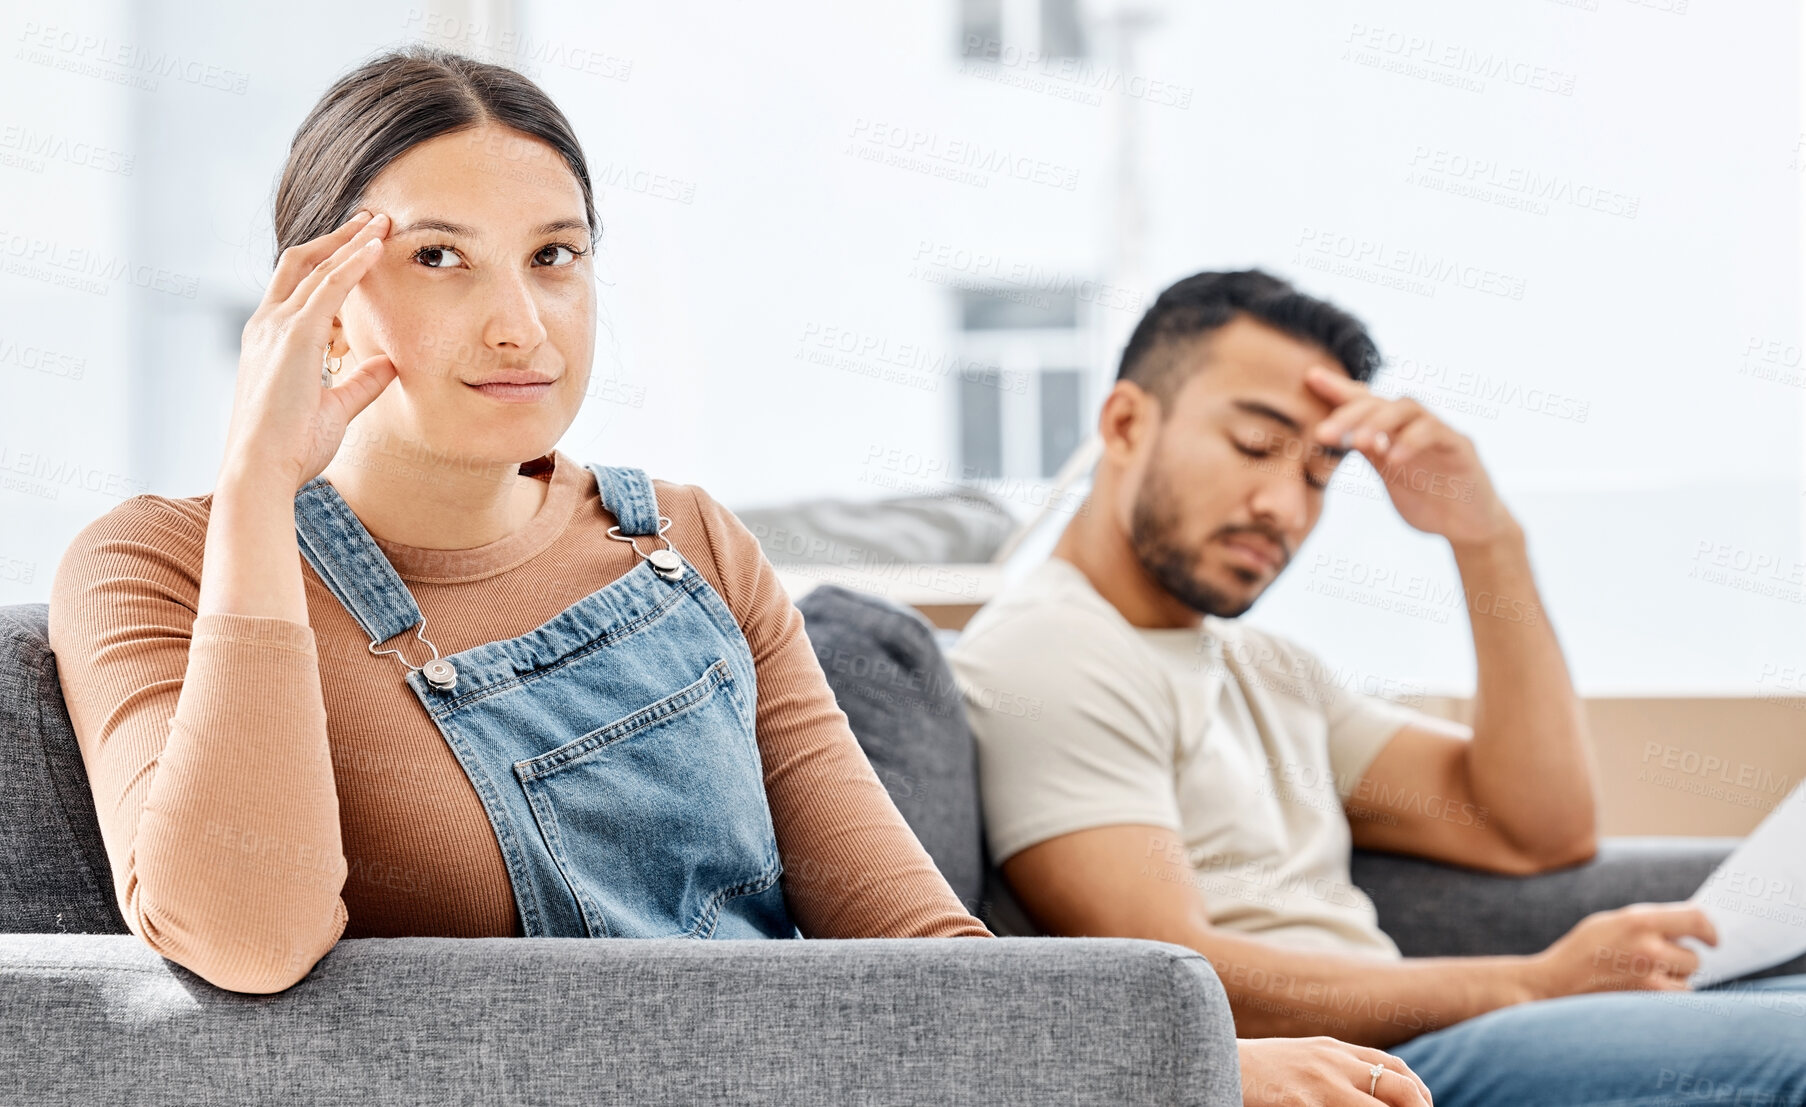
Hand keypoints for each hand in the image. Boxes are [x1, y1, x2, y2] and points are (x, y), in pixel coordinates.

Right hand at [221, 209, 397, 491]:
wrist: (261, 470)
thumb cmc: (291, 447)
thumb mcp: (337, 408)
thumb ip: (362, 382)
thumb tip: (389, 363)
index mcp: (270, 340)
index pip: (300, 287)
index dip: (331, 262)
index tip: (361, 246)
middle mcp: (267, 325)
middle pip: (302, 262)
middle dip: (338, 238)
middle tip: (372, 219)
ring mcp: (275, 327)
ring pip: (316, 267)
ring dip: (350, 241)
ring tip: (380, 222)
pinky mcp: (293, 336)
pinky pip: (327, 287)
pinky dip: (352, 263)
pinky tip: (375, 248)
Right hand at [1238, 1036, 1432, 1105]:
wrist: (1211, 1059)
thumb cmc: (1257, 1070)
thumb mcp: (1301, 1058)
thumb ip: (1333, 1067)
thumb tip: (1368, 1087)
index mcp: (1333, 1049)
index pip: (1392, 1067)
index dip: (1418, 1089)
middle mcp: (1332, 1063)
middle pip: (1397, 1085)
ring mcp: (1318, 1085)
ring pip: (1378, 1106)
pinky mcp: (1299, 1104)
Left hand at [1304, 366, 1512, 548]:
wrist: (1467, 526)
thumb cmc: (1427, 498)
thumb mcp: (1388, 474)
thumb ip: (1367, 451)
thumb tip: (1329, 433)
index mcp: (1394, 430)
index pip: (1365, 402)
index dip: (1339, 388)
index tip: (1310, 378)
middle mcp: (1415, 424)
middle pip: (1381, 402)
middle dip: (1350, 414)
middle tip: (1323, 433)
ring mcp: (1440, 431)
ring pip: (1408, 409)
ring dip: (1380, 422)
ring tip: (1359, 442)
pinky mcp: (1461, 446)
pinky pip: (1436, 432)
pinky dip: (1411, 441)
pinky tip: (1392, 457)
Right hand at [1527, 902, 1717, 998]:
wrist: (1555, 982)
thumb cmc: (1583, 950)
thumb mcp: (1612, 921)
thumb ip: (1649, 922)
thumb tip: (1689, 927)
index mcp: (1639, 920)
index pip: (1696, 919)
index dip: (1709, 929)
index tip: (1712, 939)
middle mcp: (1649, 948)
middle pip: (1694, 956)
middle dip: (1680, 957)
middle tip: (1656, 959)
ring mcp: (1649, 978)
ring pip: (1687, 979)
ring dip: (1675, 977)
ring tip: (1644, 974)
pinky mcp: (1647, 1001)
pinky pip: (1676, 997)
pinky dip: (1667, 994)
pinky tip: (1643, 989)